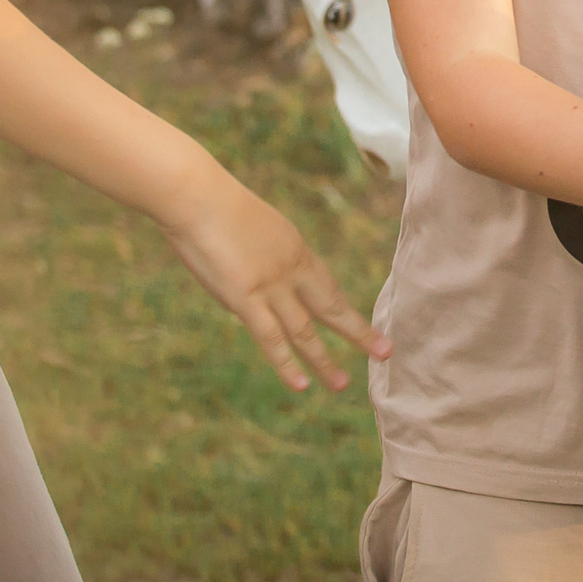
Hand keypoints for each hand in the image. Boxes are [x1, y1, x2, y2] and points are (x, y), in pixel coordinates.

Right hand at [160, 175, 391, 391]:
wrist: (197, 195)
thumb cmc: (213, 204)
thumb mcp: (250, 227)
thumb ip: (259, 256)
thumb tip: (252, 281)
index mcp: (294, 248)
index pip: (326, 285)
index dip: (344, 308)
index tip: (362, 325)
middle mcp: (291, 268)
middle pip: (331, 306)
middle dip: (358, 332)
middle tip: (385, 353)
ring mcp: (271, 285)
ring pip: (305, 330)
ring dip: (323, 360)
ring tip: (341, 385)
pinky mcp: (245, 298)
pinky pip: (271, 338)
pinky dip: (286, 364)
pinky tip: (301, 385)